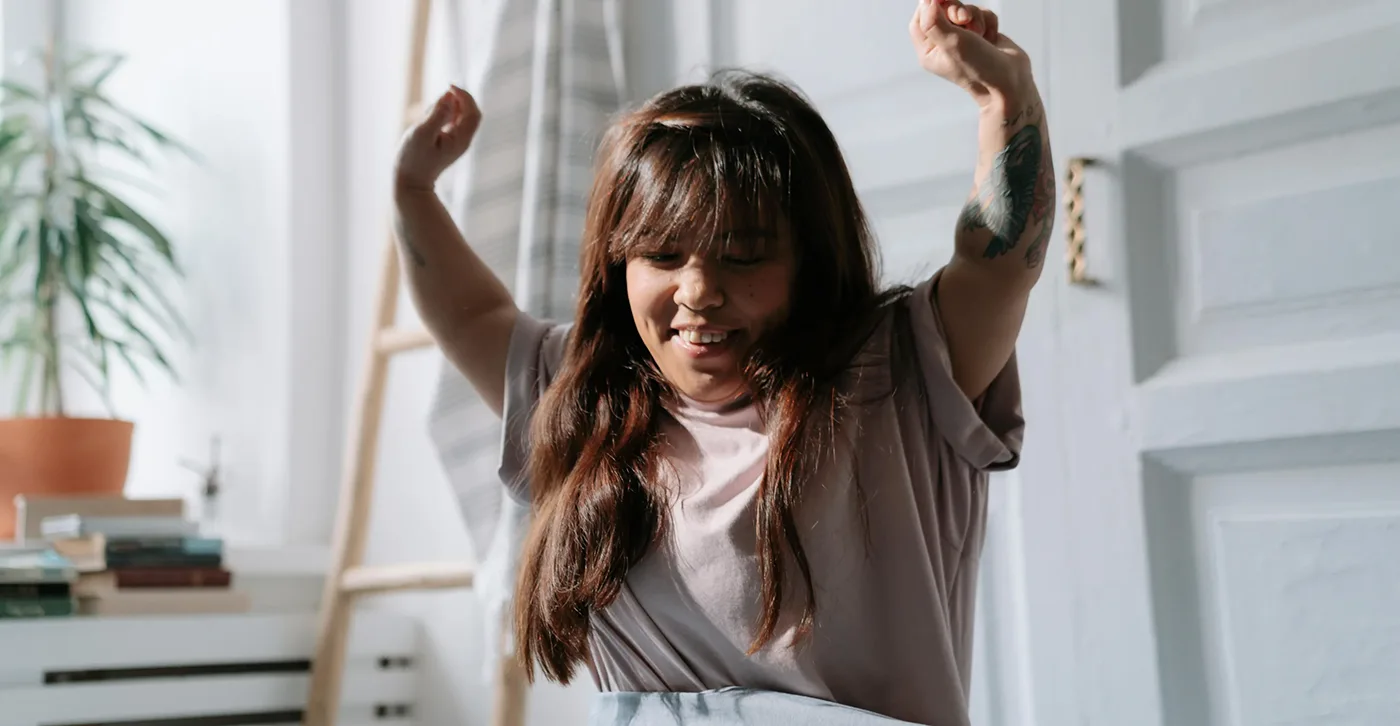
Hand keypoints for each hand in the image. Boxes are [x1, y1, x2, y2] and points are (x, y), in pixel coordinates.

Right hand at [394, 85, 481, 189]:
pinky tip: (426, 120)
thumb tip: (449, 96)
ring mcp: (456, 142)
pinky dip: (441, 115)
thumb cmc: (413, 159)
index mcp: (461, 139)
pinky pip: (450, 122)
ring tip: (425, 118)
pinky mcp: (447, 143)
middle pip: (469, 112)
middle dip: (455, 100)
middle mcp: (462, 140)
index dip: (464, 96)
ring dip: (445, 107)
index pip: (473, 112)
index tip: (449, 87)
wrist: (410, 184)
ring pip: (458, 115)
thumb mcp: (423, 133)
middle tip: (434, 104)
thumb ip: (437, 114)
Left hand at [909, 0, 1032, 108]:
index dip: (929, 5)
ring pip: (965, 10)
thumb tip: (926, 1)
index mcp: (929, 51)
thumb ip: (934, 21)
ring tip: (980, 35)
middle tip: (963, 19)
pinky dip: (988, 21)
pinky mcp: (982, 34)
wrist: (1010, 81)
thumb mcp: (952, 43)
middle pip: (942, 10)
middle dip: (955, 9)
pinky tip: (991, 38)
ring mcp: (964, 38)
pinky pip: (982, 14)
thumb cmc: (979, 68)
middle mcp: (944, 44)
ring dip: (975, 17)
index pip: (920, 19)